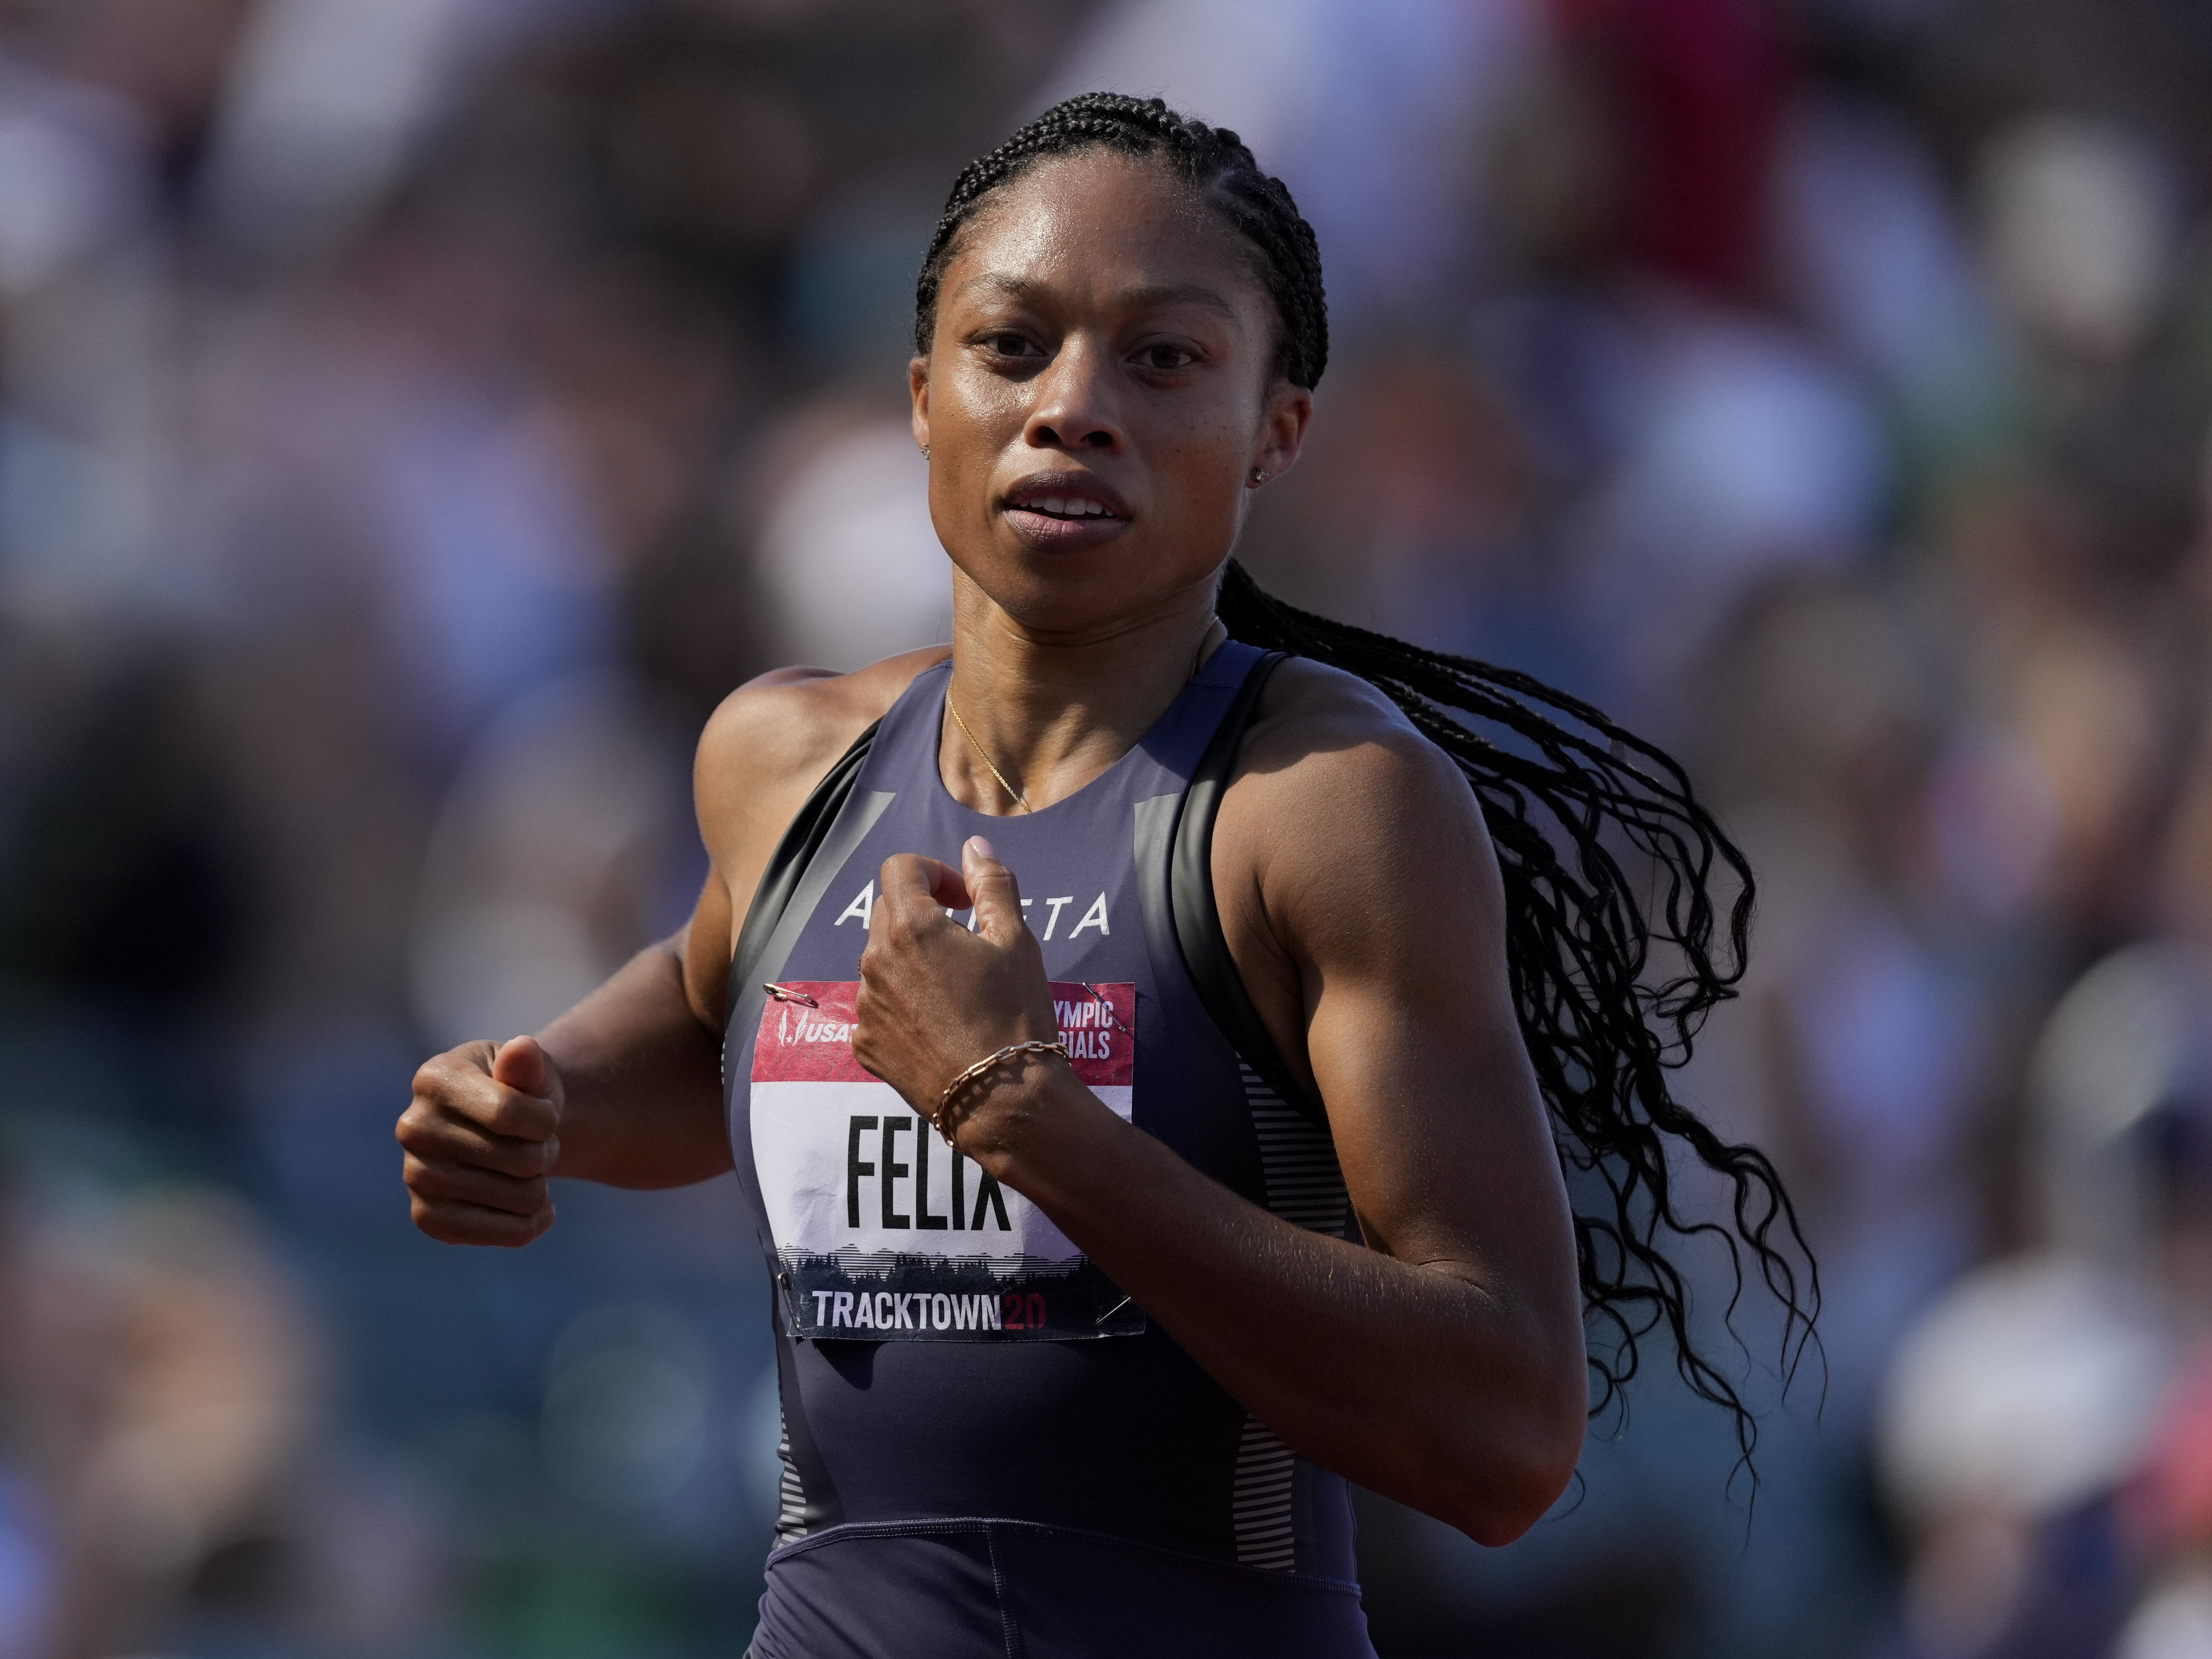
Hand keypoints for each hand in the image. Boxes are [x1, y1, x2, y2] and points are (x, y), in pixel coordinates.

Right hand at [397, 1035, 562, 1245]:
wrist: (507, 1127)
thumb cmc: (521, 1090)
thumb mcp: (531, 1067)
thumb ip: (528, 1061)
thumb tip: (522, 1049)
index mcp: (434, 1078)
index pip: (510, 1115)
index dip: (547, 1119)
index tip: (545, 1112)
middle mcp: (413, 1128)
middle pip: (520, 1161)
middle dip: (546, 1152)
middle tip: (534, 1142)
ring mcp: (415, 1175)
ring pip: (522, 1199)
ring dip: (541, 1184)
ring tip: (524, 1166)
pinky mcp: (427, 1217)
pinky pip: (506, 1235)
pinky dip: (534, 1222)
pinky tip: (534, 1206)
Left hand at [853, 836, 1059, 1149]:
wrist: (1003, 1101)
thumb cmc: (1016, 1014)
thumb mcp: (1016, 940)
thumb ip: (991, 884)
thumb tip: (974, 846)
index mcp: (910, 927)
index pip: (900, 868)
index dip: (935, 872)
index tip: (964, 900)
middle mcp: (874, 962)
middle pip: (888, 912)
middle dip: (924, 915)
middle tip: (968, 944)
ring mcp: (866, 1007)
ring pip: (882, 962)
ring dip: (913, 962)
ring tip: (958, 992)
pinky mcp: (865, 1045)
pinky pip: (878, 1006)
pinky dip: (903, 1005)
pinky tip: (941, 1026)